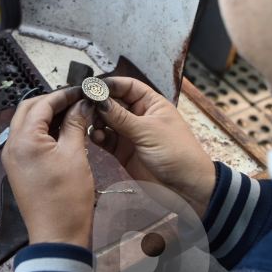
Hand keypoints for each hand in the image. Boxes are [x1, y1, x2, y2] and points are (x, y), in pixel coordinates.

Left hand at [2, 87, 94, 246]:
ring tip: (74, 113)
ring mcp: (13, 157)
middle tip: (76, 100)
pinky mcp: (18, 167)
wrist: (56, 234)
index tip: (81, 91)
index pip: (41, 104)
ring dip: (48, 115)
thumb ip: (75, 124)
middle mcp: (12, 146)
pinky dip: (44, 130)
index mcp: (23, 140)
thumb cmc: (66, 199)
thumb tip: (81, 104)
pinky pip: (28, 139)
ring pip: (27, 123)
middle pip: (29, 110)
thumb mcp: (74, 155)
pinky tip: (64, 130)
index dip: (62, 95)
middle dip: (52, 102)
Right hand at [90, 77, 215, 217]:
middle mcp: (139, 116)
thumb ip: (121, 117)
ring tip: (91, 123)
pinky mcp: (124, 150)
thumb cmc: (178, 153)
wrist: (185, 187)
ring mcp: (131, 133)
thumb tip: (99, 100)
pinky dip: (98, 136)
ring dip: (97, 121)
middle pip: (114, 102)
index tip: (92, 86)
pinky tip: (95, 137)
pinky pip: (106, 139)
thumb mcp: (148, 131)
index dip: (110, 84)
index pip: (127, 86)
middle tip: (86, 105)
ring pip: (107, 121)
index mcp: (152, 104)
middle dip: (100, 103)